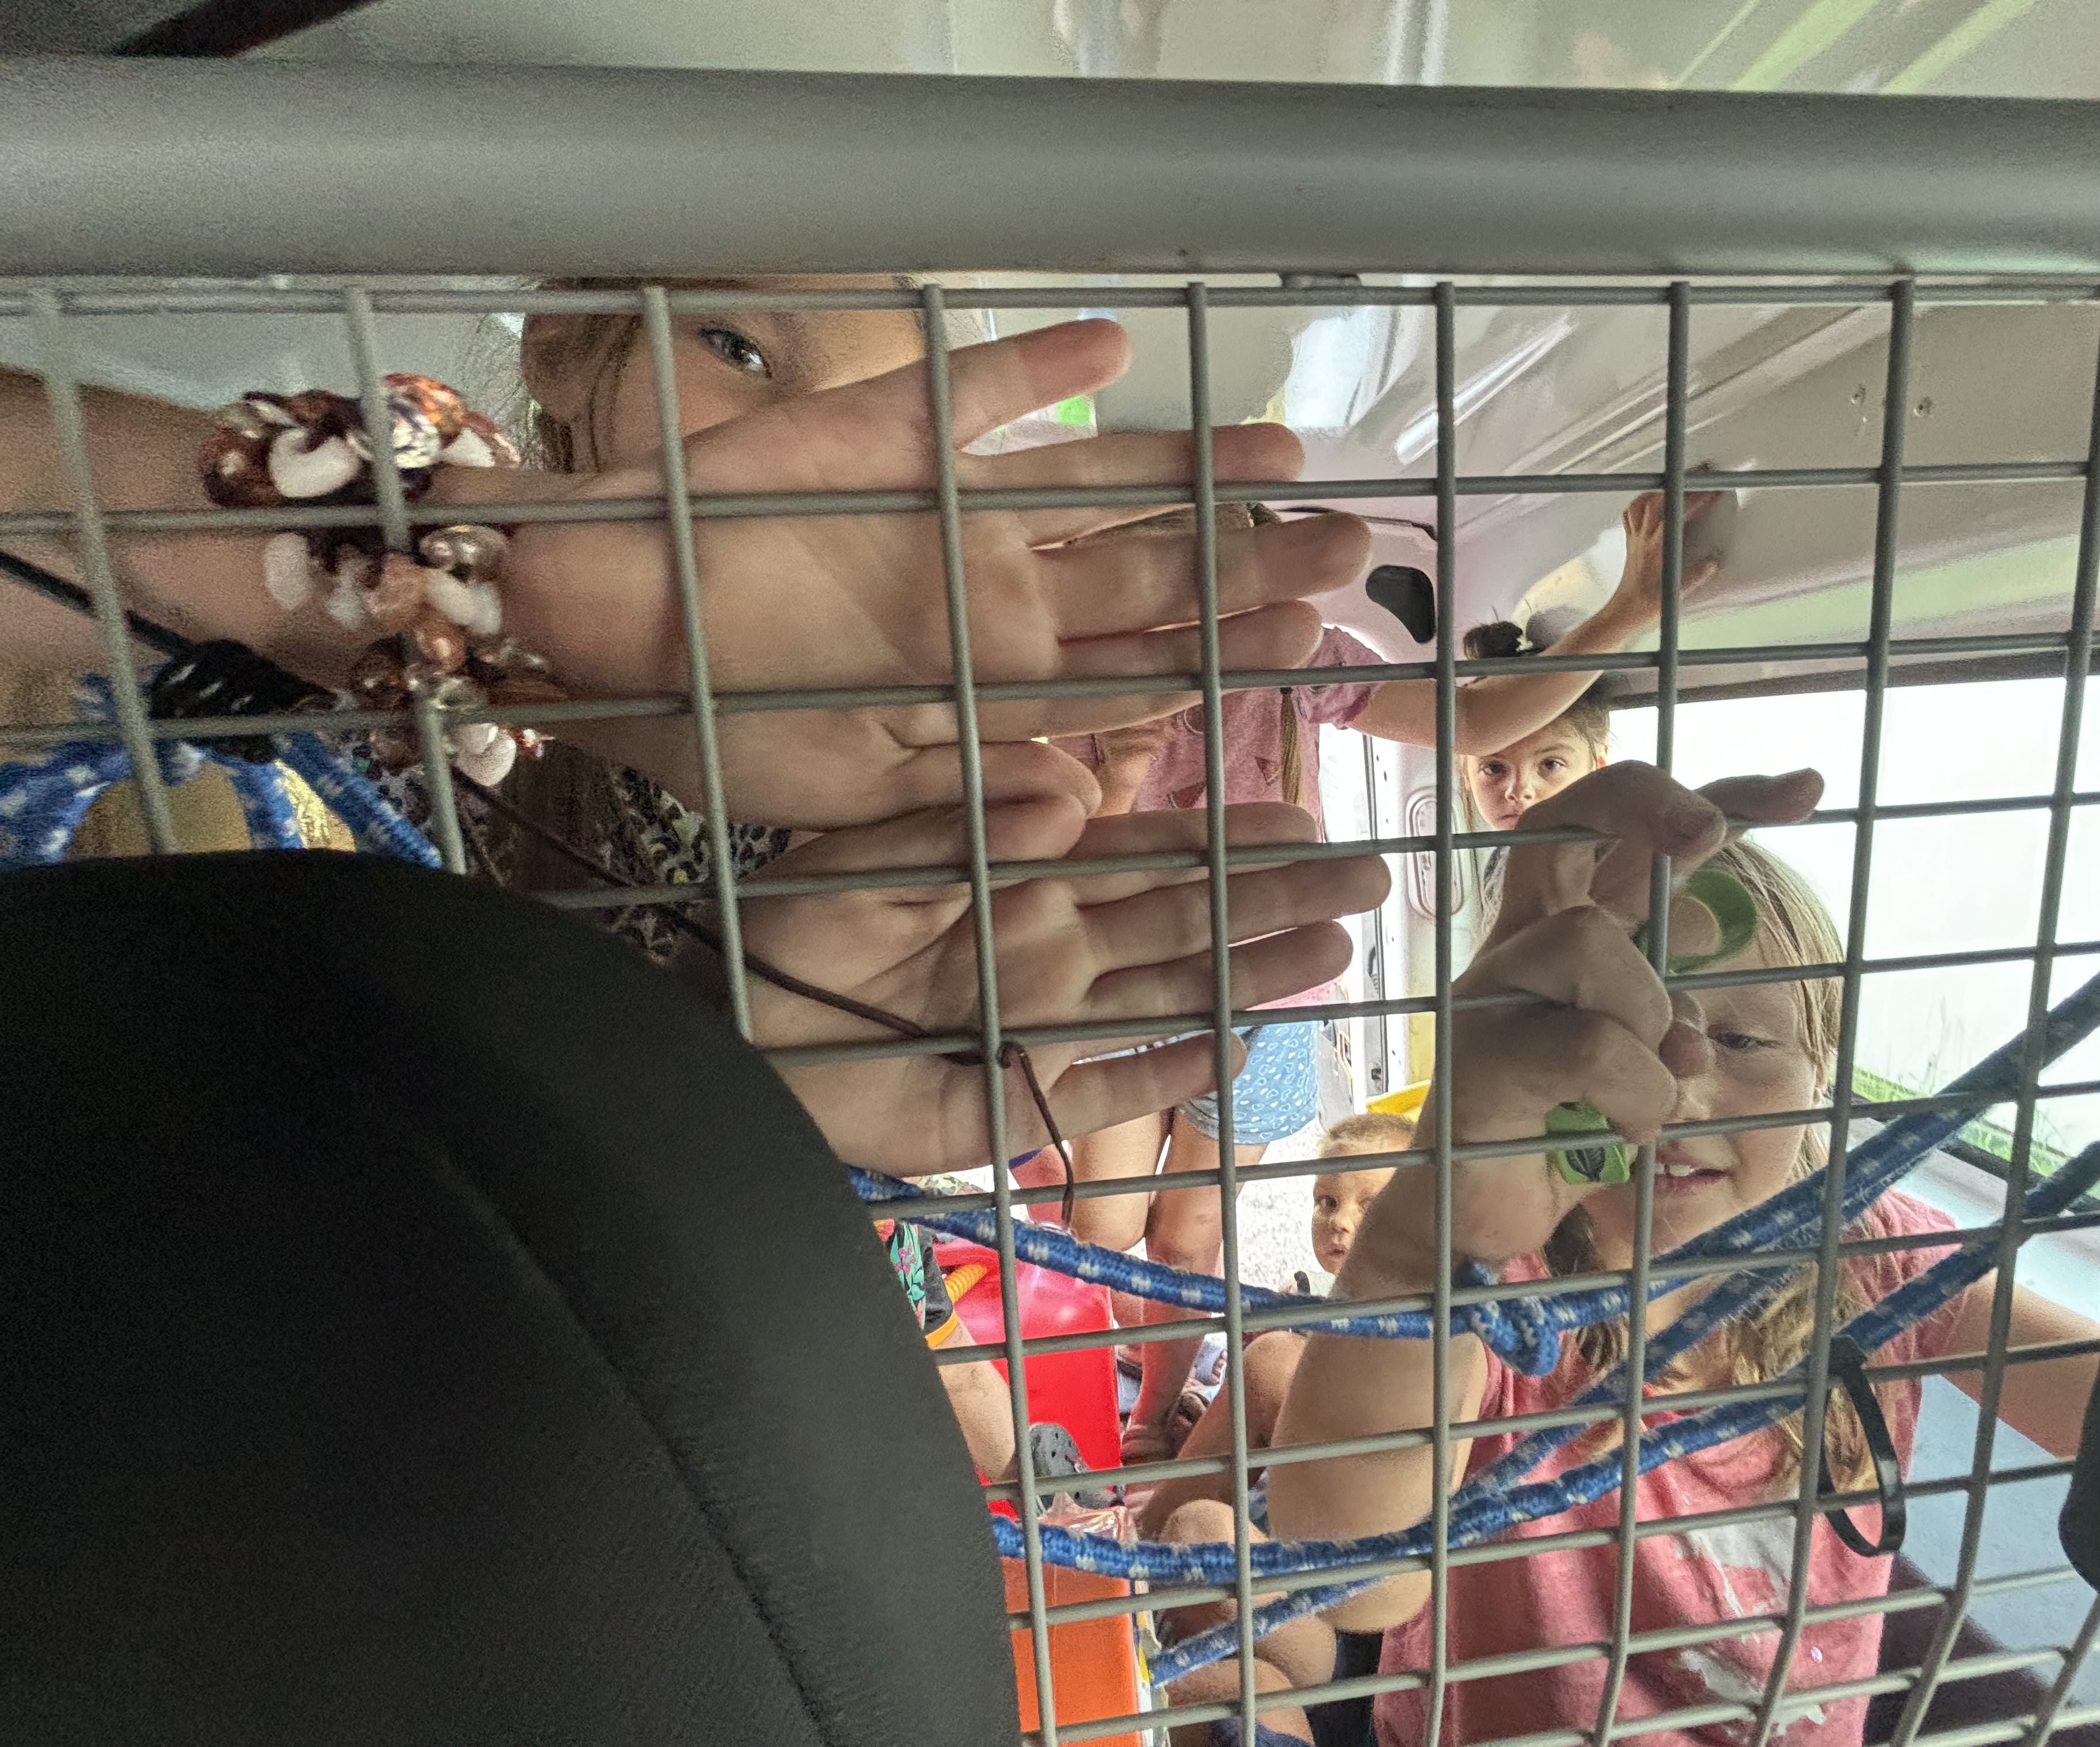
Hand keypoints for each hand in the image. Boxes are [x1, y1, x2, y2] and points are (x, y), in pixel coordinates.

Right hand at [446, 321, 1367, 827]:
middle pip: (1145, 576)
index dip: (1224, 653)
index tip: (1315, 645)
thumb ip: (970, 779)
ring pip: (1098, 492)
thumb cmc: (712, 723)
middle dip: (1248, 566)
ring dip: (1191, 475)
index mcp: (989, 677)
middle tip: (1352, 552)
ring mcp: (948, 513)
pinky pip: (980, 395)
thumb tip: (1079, 794)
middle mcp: (989, 591)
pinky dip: (1043, 368)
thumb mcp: (853, 783)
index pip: (1135, 665)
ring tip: (1291, 459)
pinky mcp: (888, 438)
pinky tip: (1119, 344)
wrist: (593, 628)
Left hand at [740, 792, 1390, 1173]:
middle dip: (1277, 897)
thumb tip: (1073, 793)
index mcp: (1021, 880)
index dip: (1226, 838)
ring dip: (1254, 972)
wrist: (730, 1039)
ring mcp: (1042, 1025)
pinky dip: (1168, 1072)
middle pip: (1186, 920)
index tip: (1305, 817)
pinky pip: (1108, 1089)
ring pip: (1170, 995)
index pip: (1146, 852)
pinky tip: (1238, 1052)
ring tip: (1339, 950)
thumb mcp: (871, 856)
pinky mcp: (1015, 1101)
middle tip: (1369, 878)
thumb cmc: (788, 935)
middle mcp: (1052, 949)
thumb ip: (971, 822)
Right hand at [1421, 760, 1821, 1263]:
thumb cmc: (1559, 1137)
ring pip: (1595, 942)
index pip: (1625, 833)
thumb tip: (1701, 955)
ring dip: (1647, 1025)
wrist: (1474, 1221)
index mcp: (1562, 930)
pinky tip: (1619, 1134)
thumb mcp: (1639, 1061)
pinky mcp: (1478, 1050)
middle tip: (1707, 835)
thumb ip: (1668, 1010)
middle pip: (1572, 816)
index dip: (1718, 796)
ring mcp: (1490, 987)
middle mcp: (1521, 939)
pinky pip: (1593, 1043)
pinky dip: (1634, 1096)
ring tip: (1636, 1101)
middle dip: (1651, 806)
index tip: (1809, 790)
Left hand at [1599, 489, 1722, 626]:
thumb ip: (1695, 576)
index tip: (1712, 489)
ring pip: (1642, 503)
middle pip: (1660, 499)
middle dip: (1682, 483)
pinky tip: (1653, 501)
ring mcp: (1635, 538)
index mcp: (1656, 547)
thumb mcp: (1675, 595)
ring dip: (1662, 488)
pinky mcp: (1631, 542)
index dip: (1695, 498)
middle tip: (1702, 475)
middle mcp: (1643, 538)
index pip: (1676, 513)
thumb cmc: (1645, 605)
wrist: (1623, 613)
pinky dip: (1643, 502)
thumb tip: (1713, 561)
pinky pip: (1632, 514)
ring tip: (1680, 482)